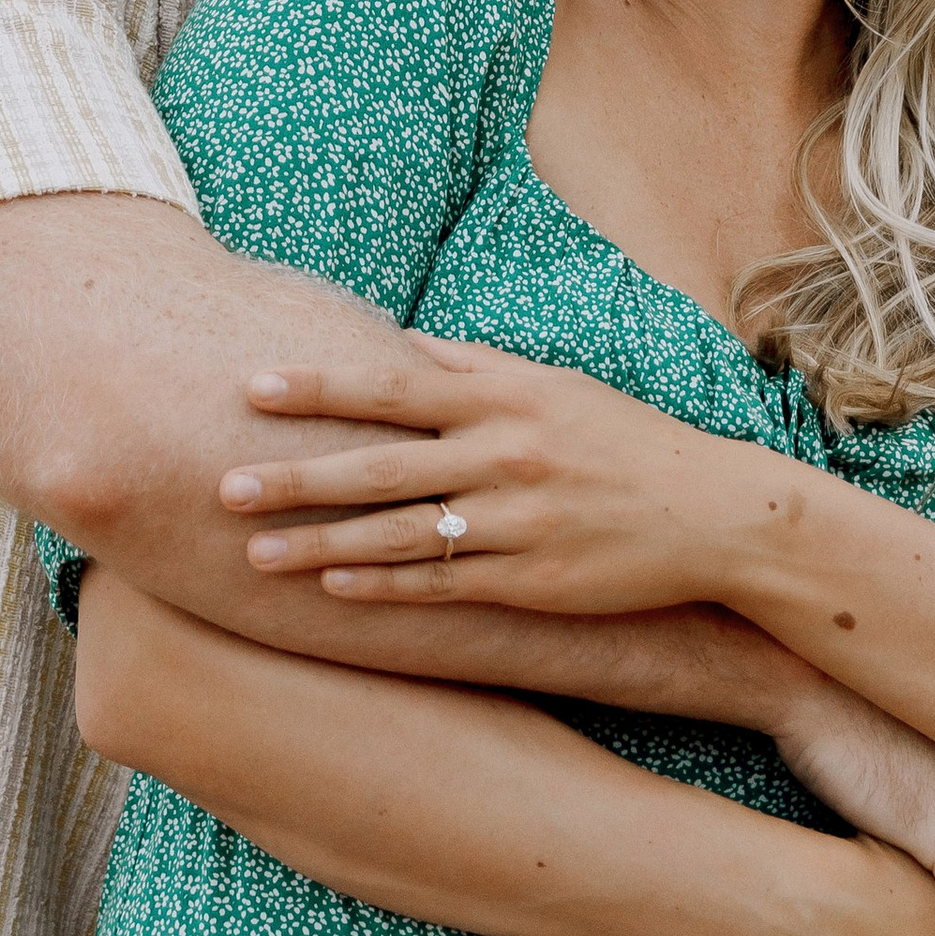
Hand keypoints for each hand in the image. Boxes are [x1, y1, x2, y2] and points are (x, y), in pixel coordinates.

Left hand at [225, 338, 752, 615]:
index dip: (319, 388)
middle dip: (297, 478)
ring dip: (321, 546)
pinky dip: (384, 587)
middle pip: (380, 466)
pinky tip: (331, 590)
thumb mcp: (551, 386)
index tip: (250, 387)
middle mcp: (503, 455)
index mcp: (503, 398)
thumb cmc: (621, 440)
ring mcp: (516, 522)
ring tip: (253, 554)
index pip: (392, 387)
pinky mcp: (530, 580)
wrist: (712, 512)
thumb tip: (397, 345)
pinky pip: (441, 584)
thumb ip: (472, 368)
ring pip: (400, 535)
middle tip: (222, 485)